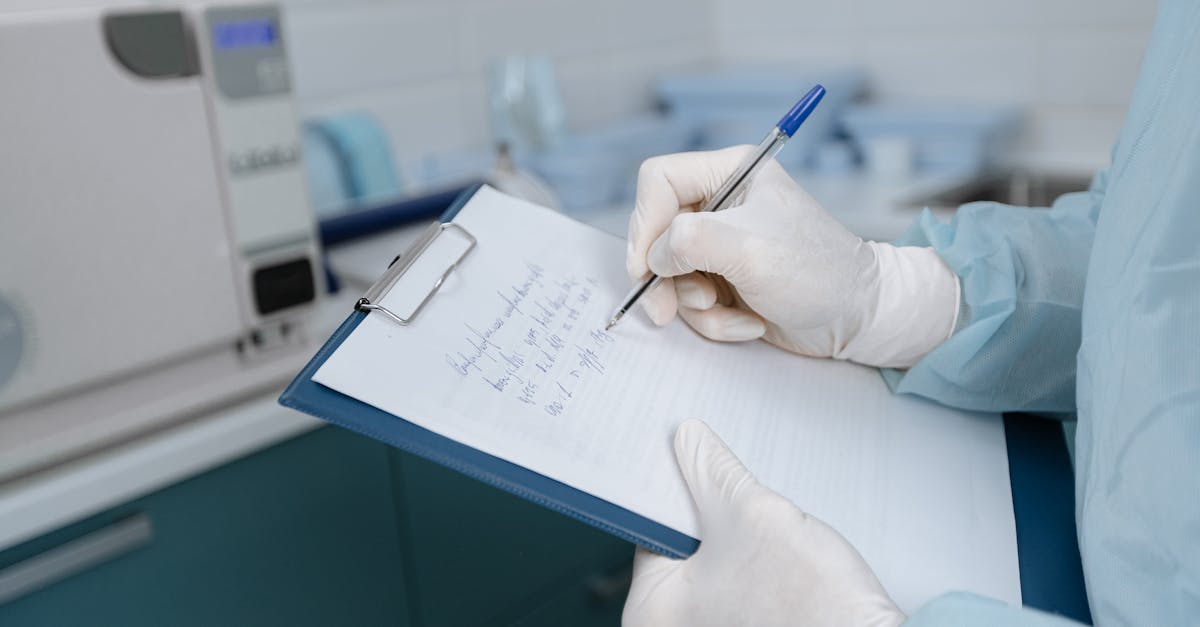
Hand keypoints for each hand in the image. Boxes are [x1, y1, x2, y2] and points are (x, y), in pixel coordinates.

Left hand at [622, 419, 905, 626]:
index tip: (686, 452)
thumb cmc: (810, 606)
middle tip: (733, 485)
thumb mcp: (752, 516)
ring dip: (737, 533)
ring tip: (765, 523)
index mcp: (651, 609)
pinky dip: (755, 559)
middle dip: (708, 509)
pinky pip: (740, 583)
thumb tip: (689, 441)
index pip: (648, 526)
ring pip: (715, 561)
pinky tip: (782, 550)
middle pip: (681, 544)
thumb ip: (712, 472)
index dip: (672, 483)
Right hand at [626, 146, 958, 367]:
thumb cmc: (818, 273)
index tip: (646, 267)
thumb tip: (654, 259)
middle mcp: (721, 204)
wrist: (859, 317)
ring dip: (696, 306)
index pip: (658, 180)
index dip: (644, 223)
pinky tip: (750, 322)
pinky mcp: (725, 280)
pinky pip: (692, 301)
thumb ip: (690, 241)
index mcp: (729, 172)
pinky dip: (715, 320)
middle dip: (665, 278)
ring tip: (730, 312)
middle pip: (656, 233)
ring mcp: (721, 245)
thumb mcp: (749, 249)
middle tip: (666, 311)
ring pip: (671, 275)